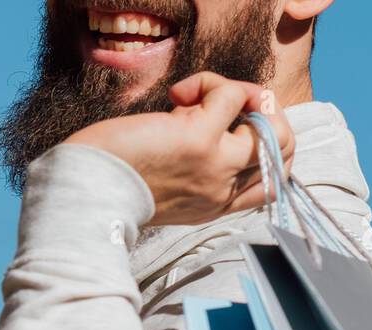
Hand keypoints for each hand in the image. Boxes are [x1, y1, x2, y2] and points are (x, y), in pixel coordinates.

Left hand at [64, 72, 294, 226]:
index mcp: (216, 205)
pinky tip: (179, 94)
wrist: (86, 192)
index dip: (269, 147)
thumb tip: (216, 107)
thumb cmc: (114, 181)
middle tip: (231, 104)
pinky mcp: (199, 139)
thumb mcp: (169, 182)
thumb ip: (199, 157)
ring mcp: (216, 166)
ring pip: (270, 122)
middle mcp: (222, 190)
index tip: (235, 128)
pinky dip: (211, 83)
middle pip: (285, 150)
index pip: (273, 183)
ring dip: (243, 95)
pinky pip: (229, 96)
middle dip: (267, 115)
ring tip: (203, 96)